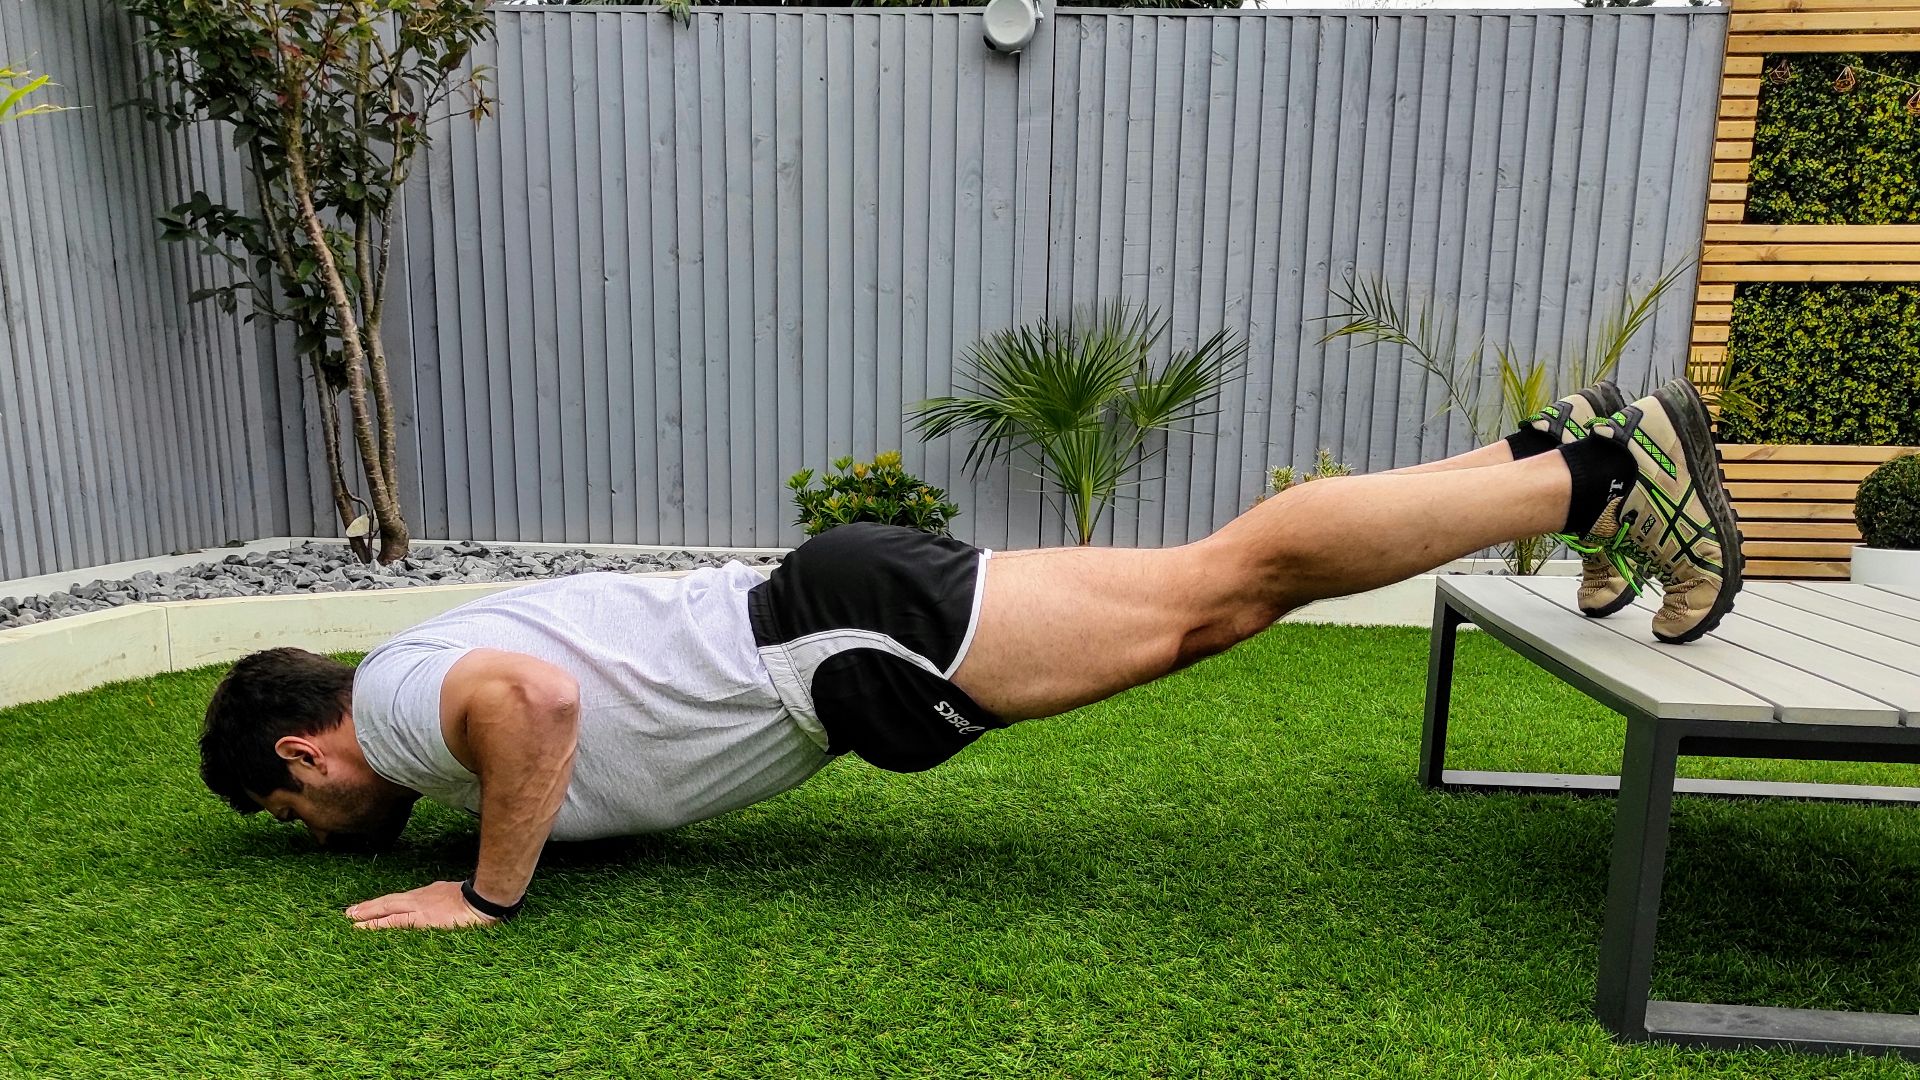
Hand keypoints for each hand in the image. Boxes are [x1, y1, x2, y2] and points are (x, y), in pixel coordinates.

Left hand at [345, 880, 499, 930]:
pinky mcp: (419, 920)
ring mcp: (418, 908)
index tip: (372, 907)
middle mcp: (420, 898)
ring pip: (385, 909)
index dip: (385, 904)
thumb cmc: (478, 902)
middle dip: (369, 907)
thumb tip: (444, 911)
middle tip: (350, 912)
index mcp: (429, 895)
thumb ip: (446, 904)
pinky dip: (375, 924)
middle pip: (389, 902)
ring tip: (350, 917)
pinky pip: (392, 922)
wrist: (484, 901)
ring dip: (367, 913)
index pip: (401, 900)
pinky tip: (362, 928)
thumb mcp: (458, 899)